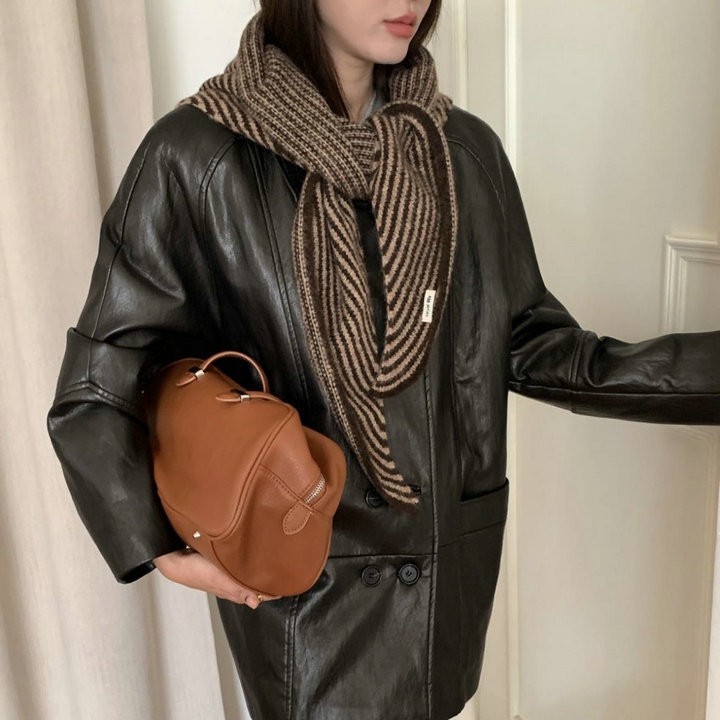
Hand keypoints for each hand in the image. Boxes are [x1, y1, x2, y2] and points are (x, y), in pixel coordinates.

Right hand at [153, 547, 281, 608]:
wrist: (176, 562)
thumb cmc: (197, 571)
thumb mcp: (219, 579)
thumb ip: (238, 589)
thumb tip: (256, 602)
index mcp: (233, 590)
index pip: (259, 593)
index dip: (272, 590)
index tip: (289, 584)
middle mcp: (231, 584)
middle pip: (255, 585)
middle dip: (269, 580)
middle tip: (286, 571)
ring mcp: (225, 576)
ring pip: (247, 576)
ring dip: (259, 572)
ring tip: (274, 563)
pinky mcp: (220, 567)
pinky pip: (238, 568)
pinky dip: (248, 565)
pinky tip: (253, 557)